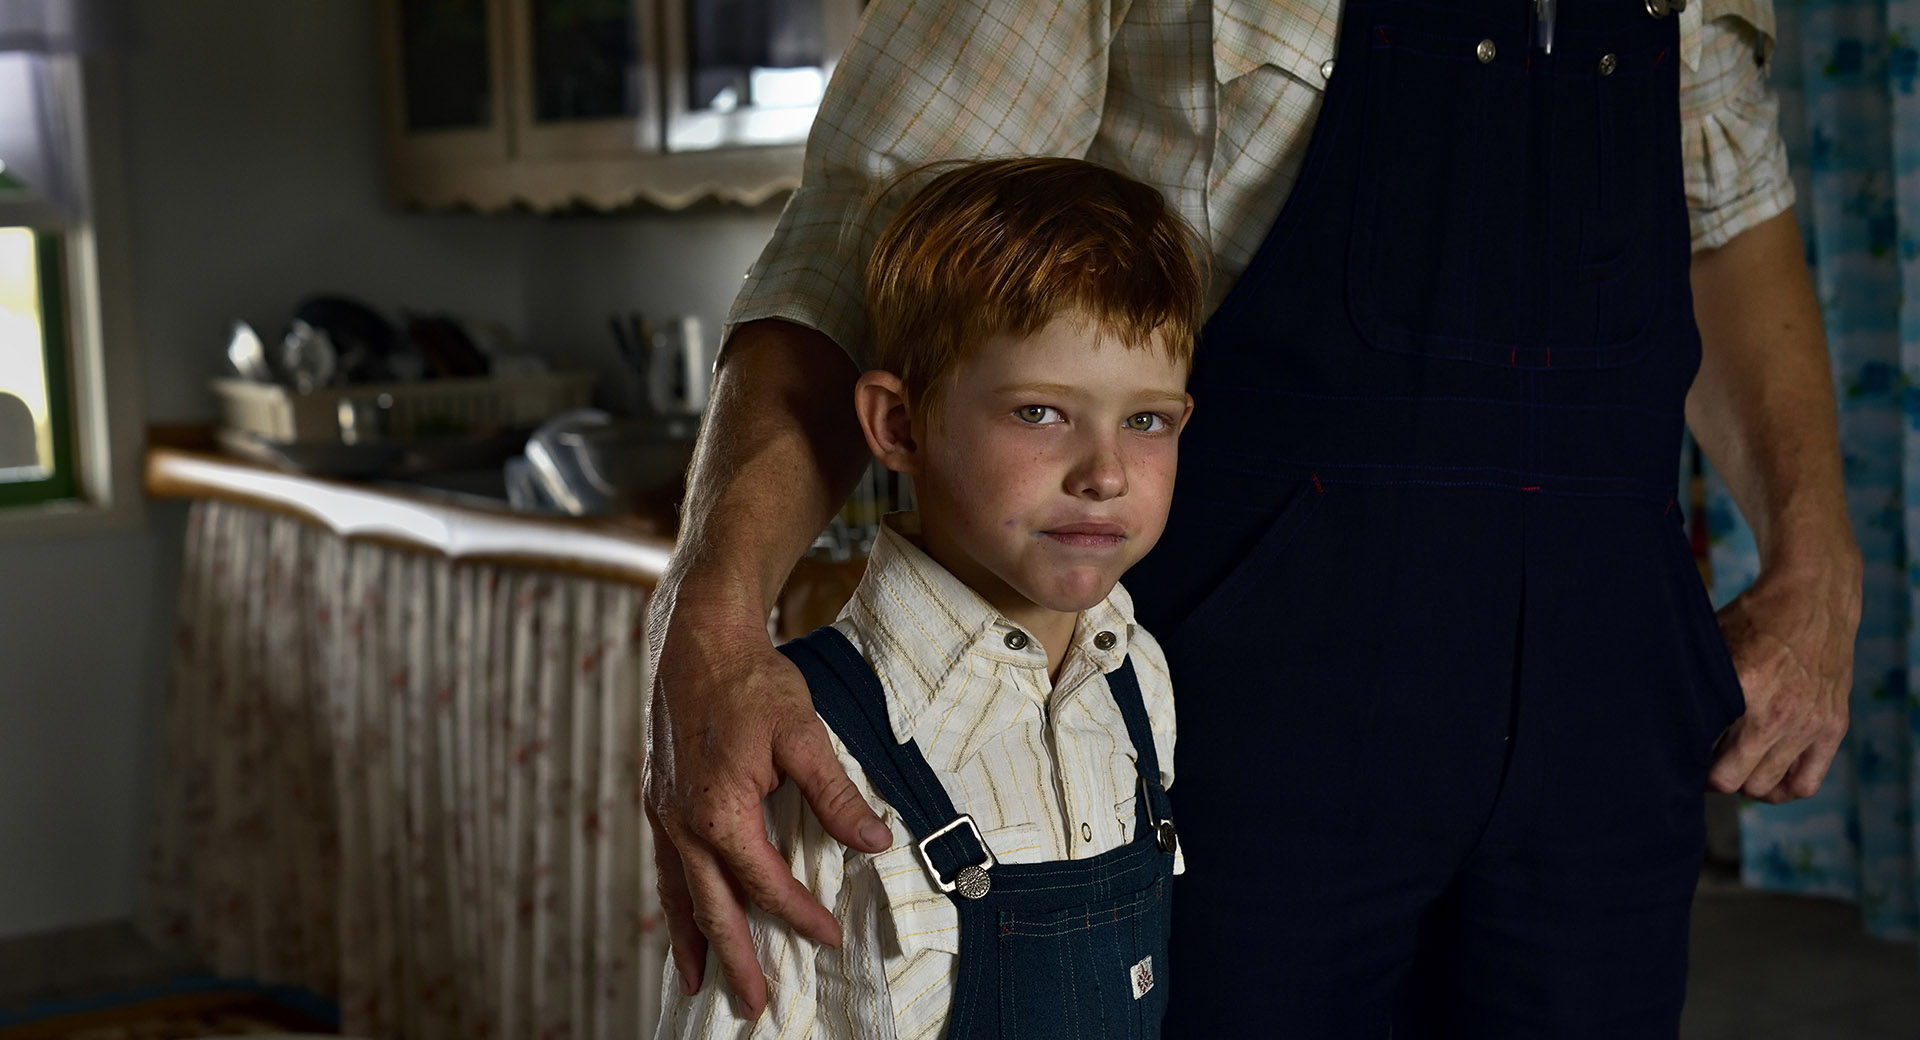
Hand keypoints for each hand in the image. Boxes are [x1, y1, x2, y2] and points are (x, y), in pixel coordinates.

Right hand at [643, 584, 891, 1016]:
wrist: (696, 639)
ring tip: (698, 986)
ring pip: (677, 896)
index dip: (799, 915)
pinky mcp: (657, 801)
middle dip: (733, 962)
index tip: (828, 937)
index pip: (765, 883)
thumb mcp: (804, 735)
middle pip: (711, 910)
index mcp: (718, 812)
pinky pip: (664, 870)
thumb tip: (874, 843)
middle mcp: (681, 823)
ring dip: (691, 945)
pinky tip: (681, 918)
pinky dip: (672, 905)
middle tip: (751, 1007)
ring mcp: (662, 815)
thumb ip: (836, 796)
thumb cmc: (750, 680)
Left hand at [1706, 552, 1861, 802]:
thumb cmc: (1753, 619)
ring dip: (1748, 785)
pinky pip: (1806, 783)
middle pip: (1738, 781)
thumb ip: (1692, 684)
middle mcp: (1781, 712)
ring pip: (1770, 788)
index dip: (1692, 768)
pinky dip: (1785, 789)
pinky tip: (1766, 776)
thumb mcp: (1712, 646)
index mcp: (1744, 689)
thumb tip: (1654, 718)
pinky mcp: (1833, 727)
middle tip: (1704, 766)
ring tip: (1734, 769)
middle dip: (1716, 779)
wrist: (1813, 599)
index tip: (1682, 761)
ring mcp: (1810, 723)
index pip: (1711, 760)